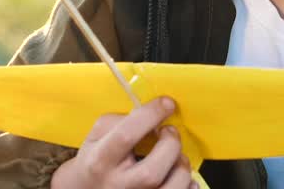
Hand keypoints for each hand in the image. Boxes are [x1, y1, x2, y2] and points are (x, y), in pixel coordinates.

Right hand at [50, 97, 196, 188]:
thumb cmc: (96, 161)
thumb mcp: (95, 136)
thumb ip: (118, 120)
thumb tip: (149, 114)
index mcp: (100, 161)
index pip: (125, 136)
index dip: (151, 115)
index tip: (167, 103)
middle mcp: (118, 186)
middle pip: (152, 172)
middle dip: (170, 145)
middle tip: (170, 132)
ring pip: (171, 188)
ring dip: (182, 166)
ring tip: (175, 156)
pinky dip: (187, 184)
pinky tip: (177, 173)